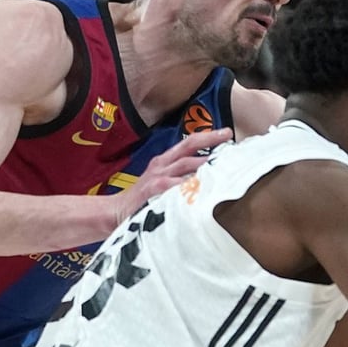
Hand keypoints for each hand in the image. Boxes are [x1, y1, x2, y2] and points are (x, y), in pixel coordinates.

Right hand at [114, 127, 233, 223]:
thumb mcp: (160, 183)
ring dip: (207, 164)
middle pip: (190, 149)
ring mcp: (159, 177)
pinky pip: (178, 186)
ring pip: (187, 165)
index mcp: (163, 161)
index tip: (226, 133)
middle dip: (212, 143)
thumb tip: (207, 177)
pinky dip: (192, 185)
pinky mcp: (155, 190)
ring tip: (225, 163)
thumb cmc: (142, 200)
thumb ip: (180, 178)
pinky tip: (206, 187)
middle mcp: (162, 165)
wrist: (115, 212)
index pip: (188, 143)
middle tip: (232, 143)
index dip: (208, 136)